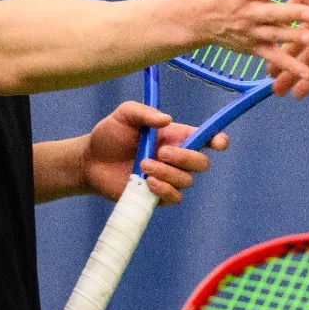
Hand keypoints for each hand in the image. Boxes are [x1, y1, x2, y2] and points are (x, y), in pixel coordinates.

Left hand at [80, 101, 229, 205]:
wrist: (90, 161)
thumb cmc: (109, 135)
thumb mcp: (124, 115)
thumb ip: (145, 112)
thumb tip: (167, 119)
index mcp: (175, 136)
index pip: (206, 138)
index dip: (218, 140)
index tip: (218, 143)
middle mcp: (176, 158)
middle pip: (202, 163)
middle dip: (186, 158)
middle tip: (162, 152)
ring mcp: (169, 178)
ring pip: (187, 181)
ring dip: (167, 173)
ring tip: (143, 165)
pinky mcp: (158, 196)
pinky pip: (174, 197)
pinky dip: (164, 189)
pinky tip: (147, 182)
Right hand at [188, 0, 308, 81]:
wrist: (197, 14)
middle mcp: (249, 10)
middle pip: (273, 12)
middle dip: (291, 14)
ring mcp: (252, 31)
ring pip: (276, 36)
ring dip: (292, 39)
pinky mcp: (255, 47)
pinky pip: (274, 58)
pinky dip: (289, 68)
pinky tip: (306, 75)